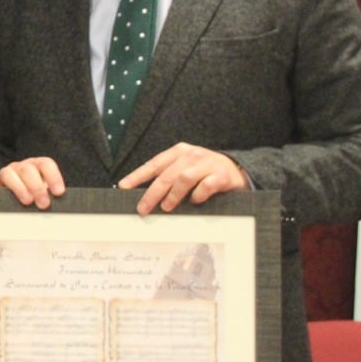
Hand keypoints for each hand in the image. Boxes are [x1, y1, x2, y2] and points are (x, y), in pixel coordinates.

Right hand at [0, 157, 65, 208]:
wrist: (8, 213)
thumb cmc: (32, 205)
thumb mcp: (42, 200)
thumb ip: (49, 200)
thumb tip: (59, 210)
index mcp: (37, 167)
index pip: (46, 164)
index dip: (53, 176)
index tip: (58, 193)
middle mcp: (21, 167)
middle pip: (28, 169)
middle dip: (37, 186)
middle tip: (44, 204)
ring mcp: (6, 173)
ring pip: (10, 173)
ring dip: (20, 188)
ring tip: (28, 202)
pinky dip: (6, 191)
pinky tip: (11, 202)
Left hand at [117, 142, 247, 214]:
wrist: (237, 171)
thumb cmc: (205, 172)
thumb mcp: (184, 169)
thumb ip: (167, 177)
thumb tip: (144, 196)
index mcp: (178, 152)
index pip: (154, 164)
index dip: (137, 176)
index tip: (123, 187)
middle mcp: (192, 155)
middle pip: (166, 174)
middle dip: (152, 193)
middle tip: (143, 209)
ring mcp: (207, 164)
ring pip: (184, 178)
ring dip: (173, 195)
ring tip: (167, 207)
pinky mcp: (221, 175)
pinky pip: (206, 185)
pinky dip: (198, 195)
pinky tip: (195, 202)